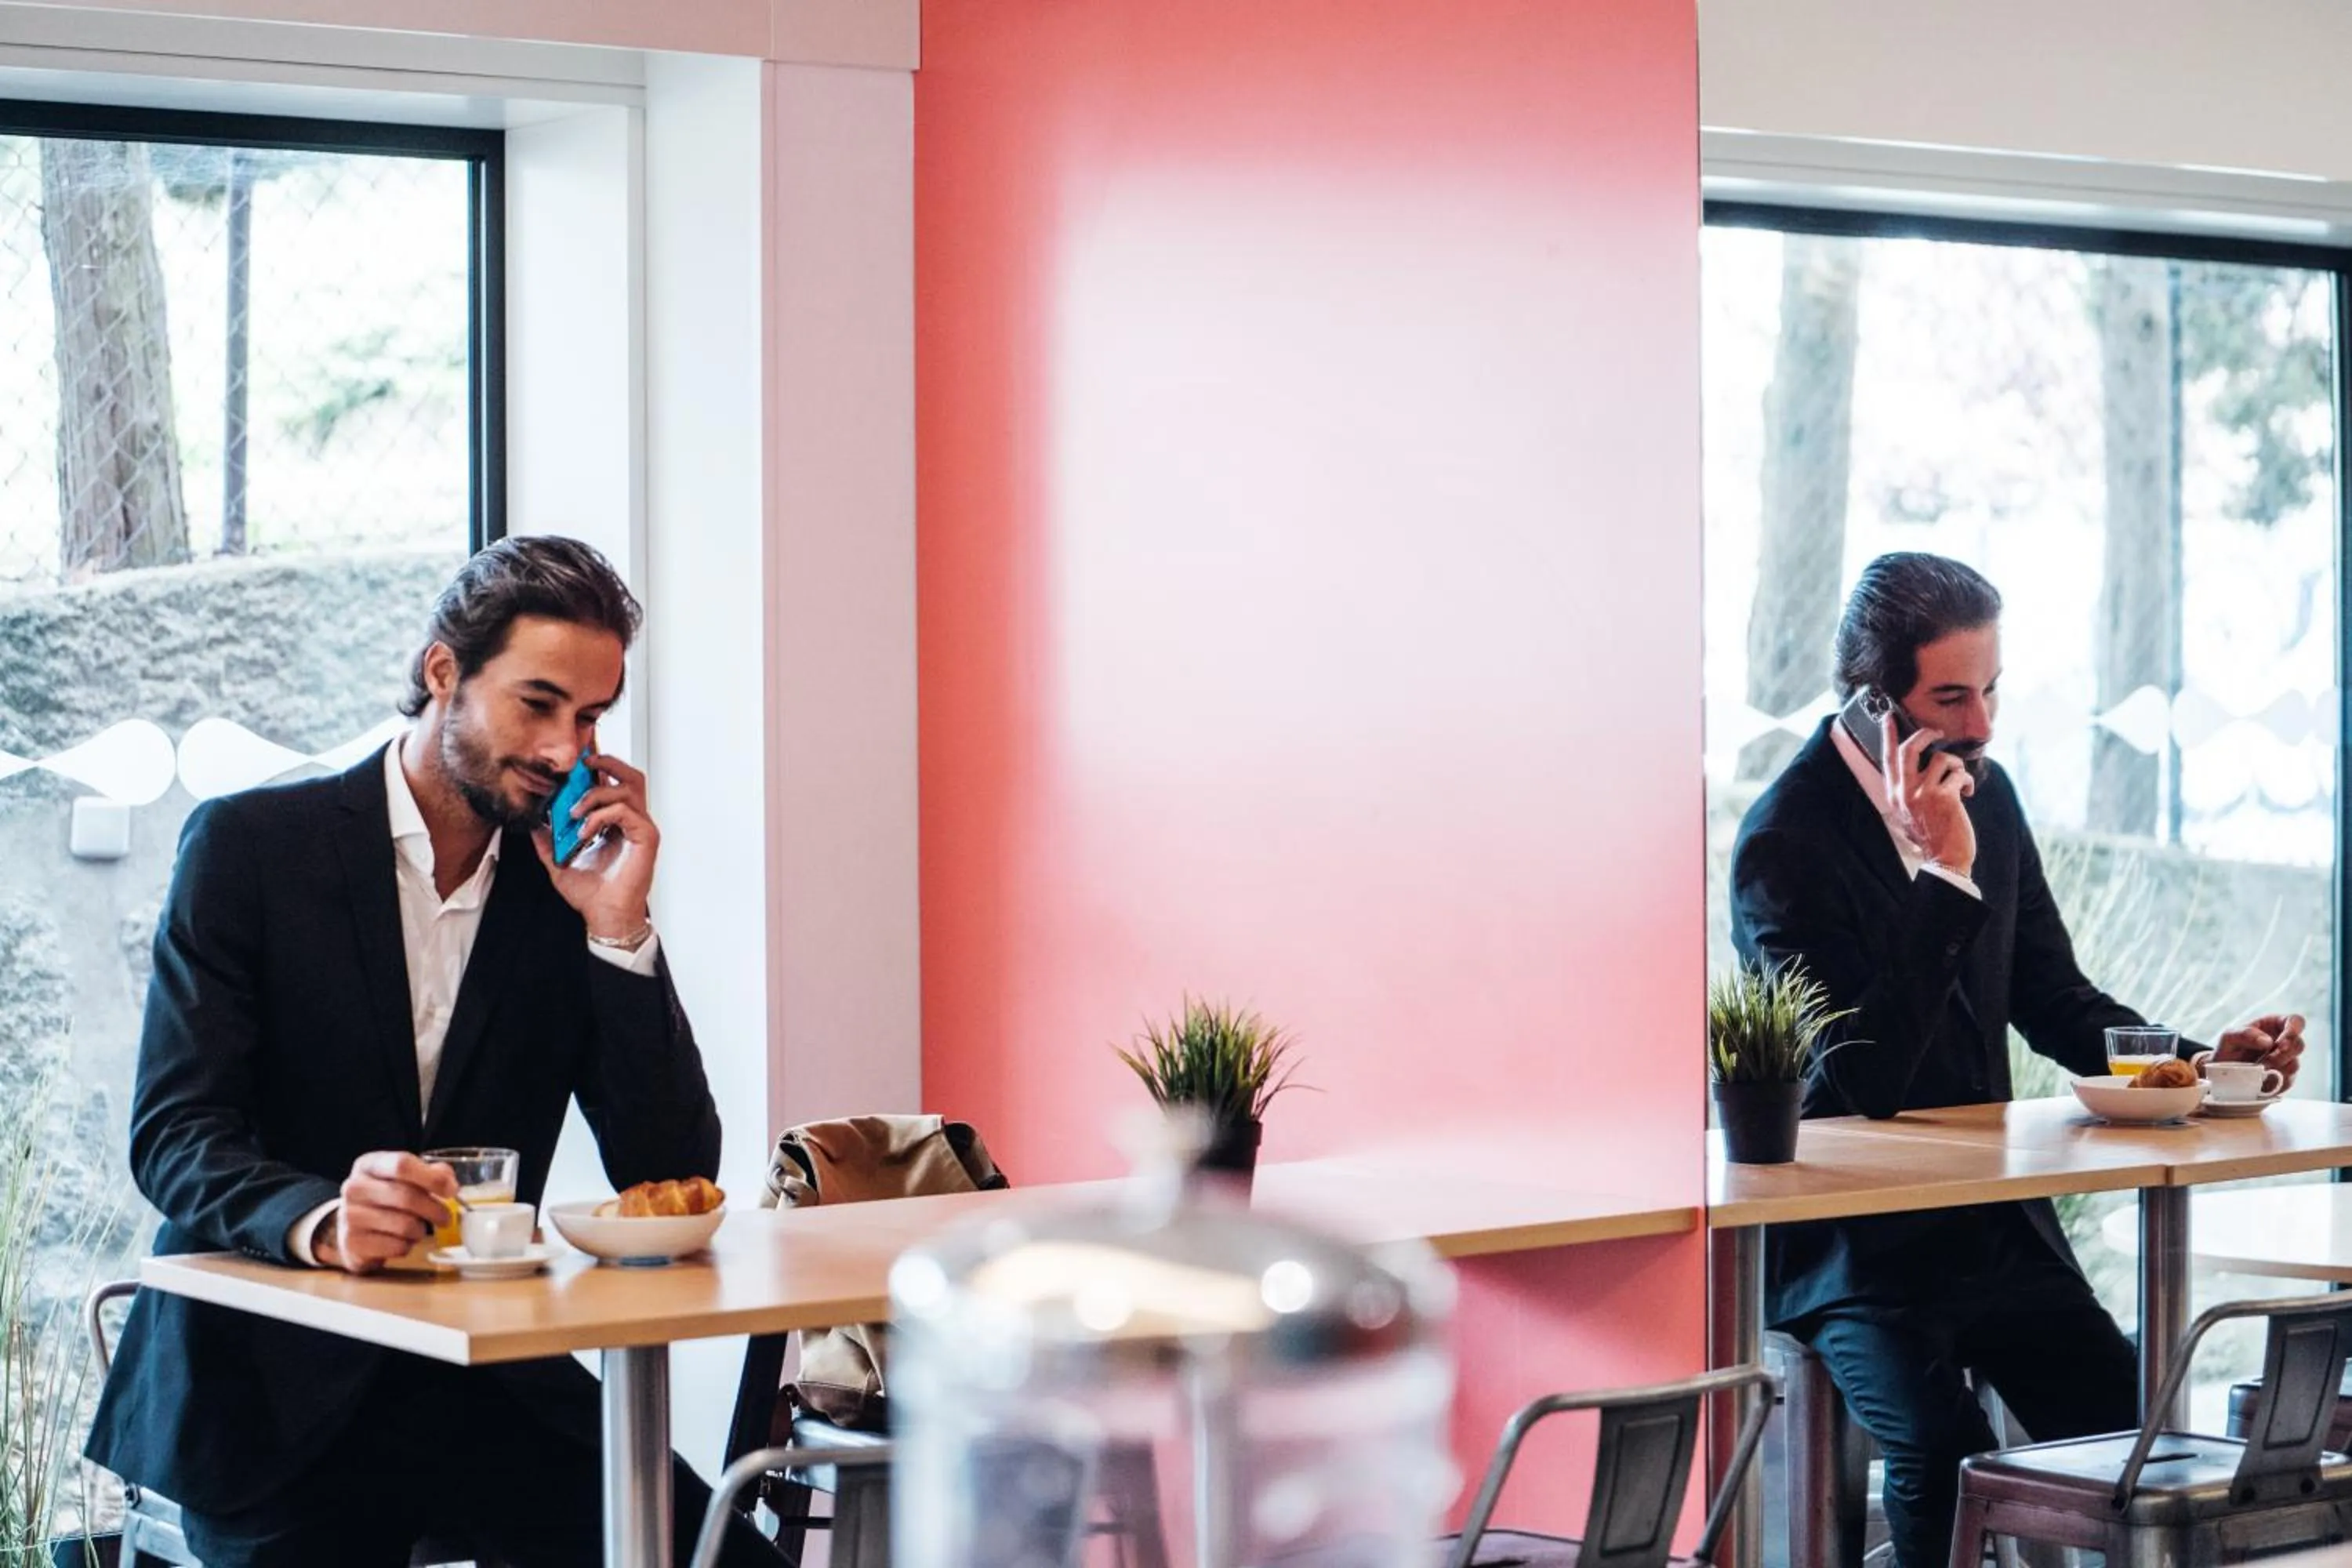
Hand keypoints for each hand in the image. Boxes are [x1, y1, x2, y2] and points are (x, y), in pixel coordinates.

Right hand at [318, 1151, 456, 1274]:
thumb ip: (430, 1174)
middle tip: (446, 1218)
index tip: (451, 1191)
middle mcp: (354, 1187)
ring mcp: (349, 1216)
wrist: (353, 1227)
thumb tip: (449, 1182)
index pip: (402, 1165)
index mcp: (368, 1165)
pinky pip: (396, 1247)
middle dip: (435, 1210)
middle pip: (407, 1197)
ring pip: (404, 1225)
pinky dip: (407, 1246)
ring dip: (420, 1230)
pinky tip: (402, 1241)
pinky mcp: (352, 1243)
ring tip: (418, 1229)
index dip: (432, 1178)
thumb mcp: (404, 1178)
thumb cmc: (386, 1197)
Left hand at [532, 752, 659, 941]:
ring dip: (597, 794)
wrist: (604, 915)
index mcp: (615, 821)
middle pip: (630, 775)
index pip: (612, 782)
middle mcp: (632, 820)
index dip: (599, 765)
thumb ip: (547, 839)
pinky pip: (625, 811)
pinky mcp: (646, 837)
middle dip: (607, 763)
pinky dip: (601, 815)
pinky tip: (583, 830)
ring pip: (628, 788)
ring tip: (575, 811)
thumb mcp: (558, 860)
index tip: (580, 756)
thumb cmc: (590, 891)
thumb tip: (532, 820)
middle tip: (584, 765)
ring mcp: (641, 827)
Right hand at [1883, 715, 1976, 878]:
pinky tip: (1967, 792)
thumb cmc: (1931, 837)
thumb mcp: (1909, 814)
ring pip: (1939, 758)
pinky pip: (1958, 773)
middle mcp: (1904, 793)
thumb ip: (1909, 791)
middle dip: (1924, 734)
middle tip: (1936, 732)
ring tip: (1959, 779)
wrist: (1945, 860)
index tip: (1889, 716)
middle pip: (1908, 749)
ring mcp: (1922, 794)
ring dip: (1955, 765)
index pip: (1888, 759)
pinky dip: (1966, 780)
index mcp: (1893, 796)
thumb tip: (1922, 766)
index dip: (1889, 735)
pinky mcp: (1943, 797)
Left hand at [2215, 1013, 2304, 1089]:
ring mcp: (2285, 1061)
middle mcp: (2283, 1042)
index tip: (2282, 1041)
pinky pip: (2287, 1081)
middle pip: (2299, 1045)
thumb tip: (2267, 1041)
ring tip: (2257, 1068)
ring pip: (2294, 1065)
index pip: (2295, 1021)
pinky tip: (2260, 1078)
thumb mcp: (2229, 1036)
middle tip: (2267, 1059)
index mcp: (2273, 1026)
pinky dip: (2274, 1081)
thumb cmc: (2228, 1049)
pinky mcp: (2284, 1078)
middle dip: (2284, 1053)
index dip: (2295, 1028)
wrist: (2223, 1072)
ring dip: (2275, 1068)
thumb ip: (2245, 1034)